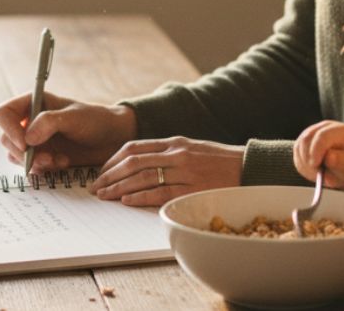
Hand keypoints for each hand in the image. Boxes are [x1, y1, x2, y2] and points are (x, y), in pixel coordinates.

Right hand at [0, 92, 137, 173]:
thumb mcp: (74, 117)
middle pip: (6, 139)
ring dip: (34, 163)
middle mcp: (30, 121)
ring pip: (16, 156)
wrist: (113, 139)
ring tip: (57, 161)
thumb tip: (27, 138)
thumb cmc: (96, 120)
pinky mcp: (42, 156)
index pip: (3, 114)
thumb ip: (50, 122)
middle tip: (46, 158)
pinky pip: (30, 167)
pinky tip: (62, 163)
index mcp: (33, 103)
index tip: (26, 144)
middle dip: (24, 153)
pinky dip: (42, 169)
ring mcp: (35, 140)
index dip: (9, 129)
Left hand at [90, 136, 243, 206]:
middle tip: (95, 187)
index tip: (101, 171)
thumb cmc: (220, 161)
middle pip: (133, 162)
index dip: (112, 160)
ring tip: (104, 196)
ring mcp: (184, 171)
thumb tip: (142, 163)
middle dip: (109, 175)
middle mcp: (176, 153)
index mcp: (174, 142)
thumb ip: (169, 153)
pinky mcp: (191, 188)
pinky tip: (126, 201)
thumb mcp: (192, 148)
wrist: (248, 168)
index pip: (134, 148)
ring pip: (142, 177)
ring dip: (119, 187)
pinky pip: (159, 193)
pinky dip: (140, 196)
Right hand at [294, 120, 343, 191]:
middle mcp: (325, 128)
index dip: (316, 151)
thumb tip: (328, 157)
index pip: (322, 136)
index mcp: (340, 131)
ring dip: (305, 163)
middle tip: (317, 174)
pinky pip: (296, 153)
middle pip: (306, 138)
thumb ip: (342, 161)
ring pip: (299, 146)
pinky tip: (313, 171)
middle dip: (308, 159)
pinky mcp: (305, 143)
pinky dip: (302, 165)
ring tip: (318, 174)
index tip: (315, 167)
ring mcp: (314, 134)